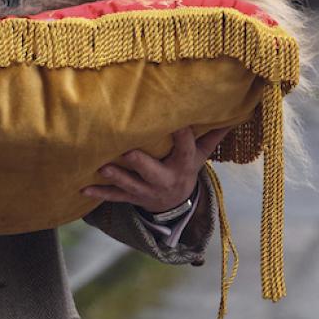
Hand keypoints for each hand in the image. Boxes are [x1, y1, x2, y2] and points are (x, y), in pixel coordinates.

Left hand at [83, 126, 232, 215]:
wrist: (176, 205)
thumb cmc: (185, 169)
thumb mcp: (200, 156)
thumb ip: (212, 135)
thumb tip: (234, 112)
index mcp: (183, 165)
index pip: (184, 147)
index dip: (181, 134)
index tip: (176, 120)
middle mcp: (164, 179)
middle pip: (153, 171)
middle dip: (140, 162)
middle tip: (128, 151)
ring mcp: (147, 191)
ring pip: (130, 185)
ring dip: (116, 177)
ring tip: (102, 167)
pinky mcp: (132, 198)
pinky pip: (115, 197)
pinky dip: (100, 193)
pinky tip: (84, 188)